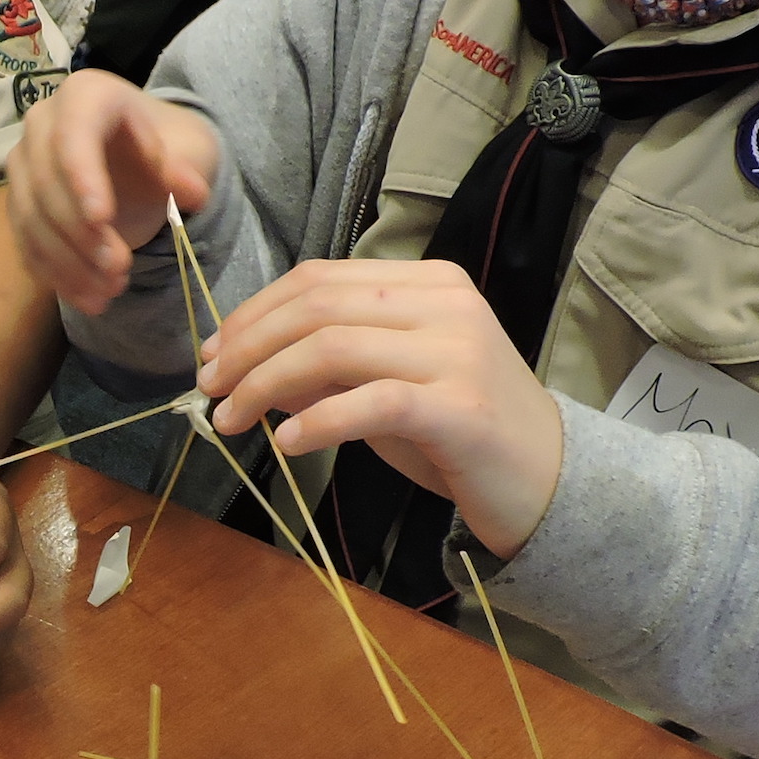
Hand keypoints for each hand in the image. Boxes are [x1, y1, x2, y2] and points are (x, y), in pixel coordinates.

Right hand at [5, 70, 223, 315]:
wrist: (140, 158)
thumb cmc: (166, 146)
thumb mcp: (189, 149)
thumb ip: (186, 167)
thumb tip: (193, 192)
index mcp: (85, 95)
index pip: (73, 135)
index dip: (82, 177)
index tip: (102, 219)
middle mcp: (42, 124)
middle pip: (46, 183)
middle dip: (82, 234)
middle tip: (120, 269)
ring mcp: (24, 165)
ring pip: (31, 219)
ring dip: (70, 263)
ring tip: (111, 291)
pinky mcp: (20, 204)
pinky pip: (26, 243)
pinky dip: (57, 275)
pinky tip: (90, 299)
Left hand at [195, 259, 562, 558]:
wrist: (549, 479)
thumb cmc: (460, 432)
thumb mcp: (386, 386)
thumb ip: (327, 368)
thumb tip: (245, 363)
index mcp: (428, 282)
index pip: (320, 279)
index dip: (254, 312)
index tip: (213, 352)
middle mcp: (444, 303)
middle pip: (318, 307)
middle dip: (248, 347)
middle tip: (209, 389)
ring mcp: (456, 351)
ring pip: (333, 348)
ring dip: (265, 385)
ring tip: (231, 420)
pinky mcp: (461, 407)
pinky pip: (370, 402)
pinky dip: (318, 421)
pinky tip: (286, 442)